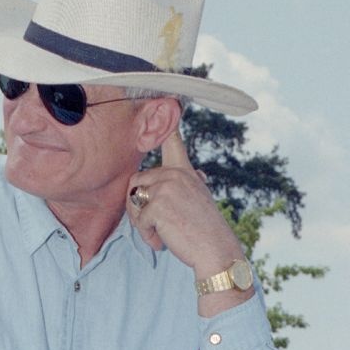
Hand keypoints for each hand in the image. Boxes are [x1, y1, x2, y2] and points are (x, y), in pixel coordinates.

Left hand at [125, 130, 247, 286]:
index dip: (166, 123)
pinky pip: (138, 220)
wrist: (216, 250)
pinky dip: (147, 236)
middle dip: (137, 206)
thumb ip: (190, 184)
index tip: (168, 98)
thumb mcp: (200, 198)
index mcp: (184, 171)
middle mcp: (175, 174)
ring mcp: (166, 187)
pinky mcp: (157, 204)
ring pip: (132, 201)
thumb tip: (197, 173)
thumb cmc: (206, 230)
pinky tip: (163, 243)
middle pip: (136, 180)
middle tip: (153, 225)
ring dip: (141, 223)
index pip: (172, 141)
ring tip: (159, 234)